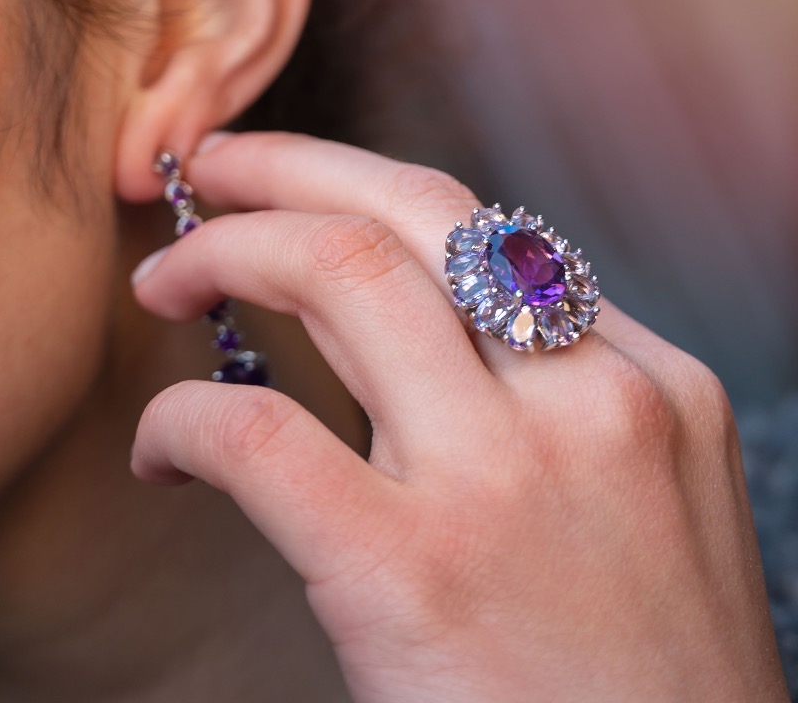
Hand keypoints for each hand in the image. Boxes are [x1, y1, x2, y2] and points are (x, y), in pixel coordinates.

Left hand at [130, 130, 787, 702]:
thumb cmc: (645, 689)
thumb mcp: (639, 506)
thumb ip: (549, 405)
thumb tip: (406, 334)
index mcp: (649, 380)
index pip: (483, 231)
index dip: (366, 190)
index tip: (299, 193)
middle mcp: (591, 397)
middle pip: (410, 206)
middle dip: (287, 164)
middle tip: (209, 168)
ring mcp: (504, 478)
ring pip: (338, 267)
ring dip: (224, 250)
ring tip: (164, 277)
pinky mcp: (412, 574)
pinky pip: (260, 434)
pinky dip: (185, 420)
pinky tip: (165, 454)